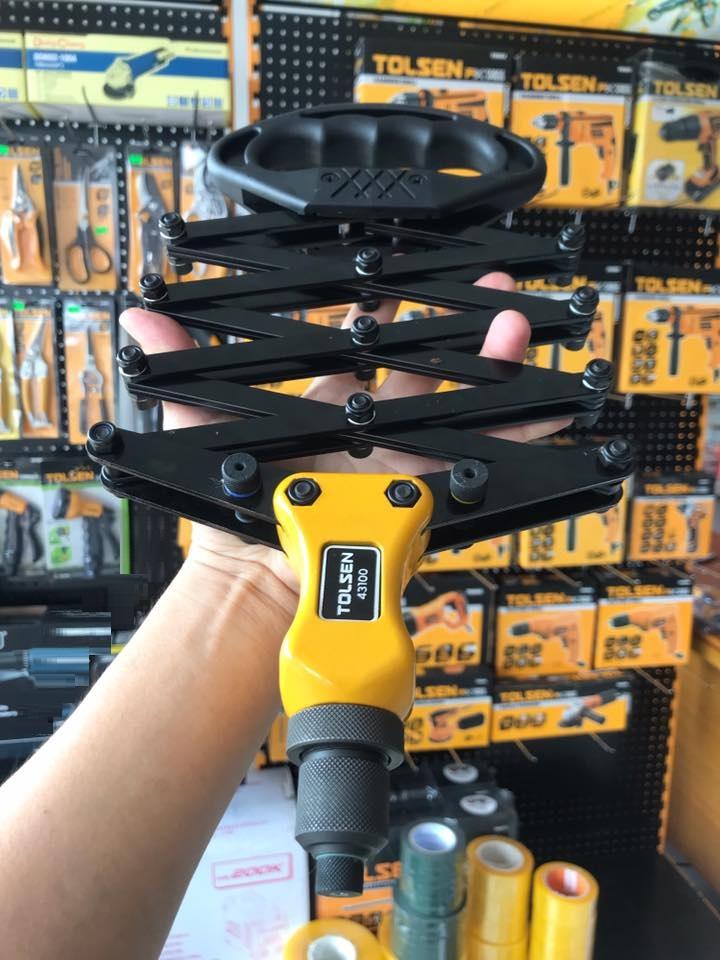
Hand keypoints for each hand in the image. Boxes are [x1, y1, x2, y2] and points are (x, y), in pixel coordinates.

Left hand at [120, 271, 567, 595]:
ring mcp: (406, 462)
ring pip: (462, 407)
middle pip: (430, 372)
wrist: (262, 581)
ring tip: (519, 326)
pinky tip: (551, 408)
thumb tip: (139, 319)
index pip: (370, 352)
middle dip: (462, 328)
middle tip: (489, 287)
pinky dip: (520, 436)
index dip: (391, 314)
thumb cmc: (236, 511)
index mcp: (334, 409)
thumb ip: (178, 372)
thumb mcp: (203, 429)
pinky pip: (482, 463)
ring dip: (495, 368)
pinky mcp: (427, 495)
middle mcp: (375, 433)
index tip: (410, 276)